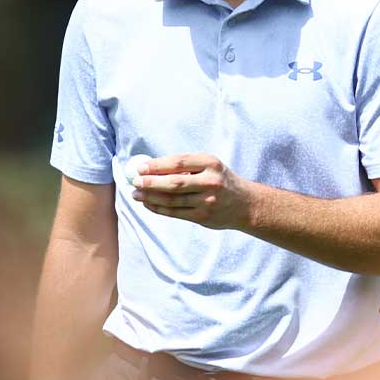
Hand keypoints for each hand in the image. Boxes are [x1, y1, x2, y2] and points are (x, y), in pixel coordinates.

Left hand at [132, 152, 257, 229]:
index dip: (157, 165)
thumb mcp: (210, 167)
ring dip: (150, 197)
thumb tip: (150, 166)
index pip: (179, 162)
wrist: (246, 204)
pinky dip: (159, 208)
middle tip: (134, 181)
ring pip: (172, 200)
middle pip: (174, 183)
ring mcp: (207, 201)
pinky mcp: (203, 216)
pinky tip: (148, 204)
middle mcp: (210, 182)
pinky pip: (175, 213)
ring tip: (136, 194)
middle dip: (151, 182)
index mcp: (211, 163)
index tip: (140, 167)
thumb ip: (186, 166)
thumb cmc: (220, 180)